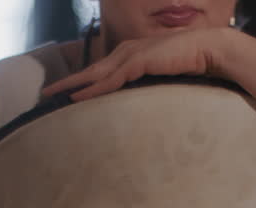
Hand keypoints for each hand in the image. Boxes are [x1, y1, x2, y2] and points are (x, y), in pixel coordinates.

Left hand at [42, 28, 236, 101]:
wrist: (210, 51)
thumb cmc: (191, 66)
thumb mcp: (163, 78)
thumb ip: (148, 86)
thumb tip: (139, 108)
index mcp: (132, 55)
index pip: (101, 70)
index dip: (81, 81)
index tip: (63, 93)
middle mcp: (127, 52)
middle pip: (90, 70)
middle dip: (67, 82)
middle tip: (45, 94)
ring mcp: (132, 55)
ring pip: (95, 74)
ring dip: (73, 85)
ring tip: (53, 96)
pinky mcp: (139, 62)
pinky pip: (111, 80)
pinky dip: (93, 89)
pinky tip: (78, 98)